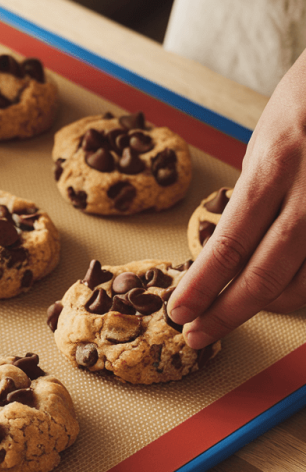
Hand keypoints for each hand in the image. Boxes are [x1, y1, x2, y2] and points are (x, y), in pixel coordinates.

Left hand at [168, 49, 305, 346]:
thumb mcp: (268, 138)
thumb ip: (254, 192)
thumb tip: (226, 248)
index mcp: (276, 163)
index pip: (231, 240)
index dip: (203, 284)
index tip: (179, 310)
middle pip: (266, 271)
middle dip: (227, 311)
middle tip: (197, 333)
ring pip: (305, 282)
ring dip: (268, 304)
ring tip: (237, 306)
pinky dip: (302, 286)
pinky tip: (282, 288)